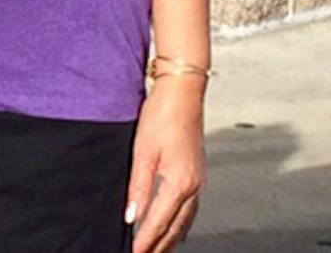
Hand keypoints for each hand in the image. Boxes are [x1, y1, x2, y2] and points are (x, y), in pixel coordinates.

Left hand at [127, 78, 204, 251]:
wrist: (183, 94)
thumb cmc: (162, 117)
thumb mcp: (142, 152)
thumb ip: (138, 187)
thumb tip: (131, 217)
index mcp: (179, 184)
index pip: (158, 223)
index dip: (144, 242)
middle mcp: (194, 187)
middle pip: (175, 229)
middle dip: (159, 247)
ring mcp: (199, 182)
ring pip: (185, 222)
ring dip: (170, 239)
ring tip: (157, 250)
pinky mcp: (198, 175)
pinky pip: (191, 210)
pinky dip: (180, 224)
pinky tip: (174, 227)